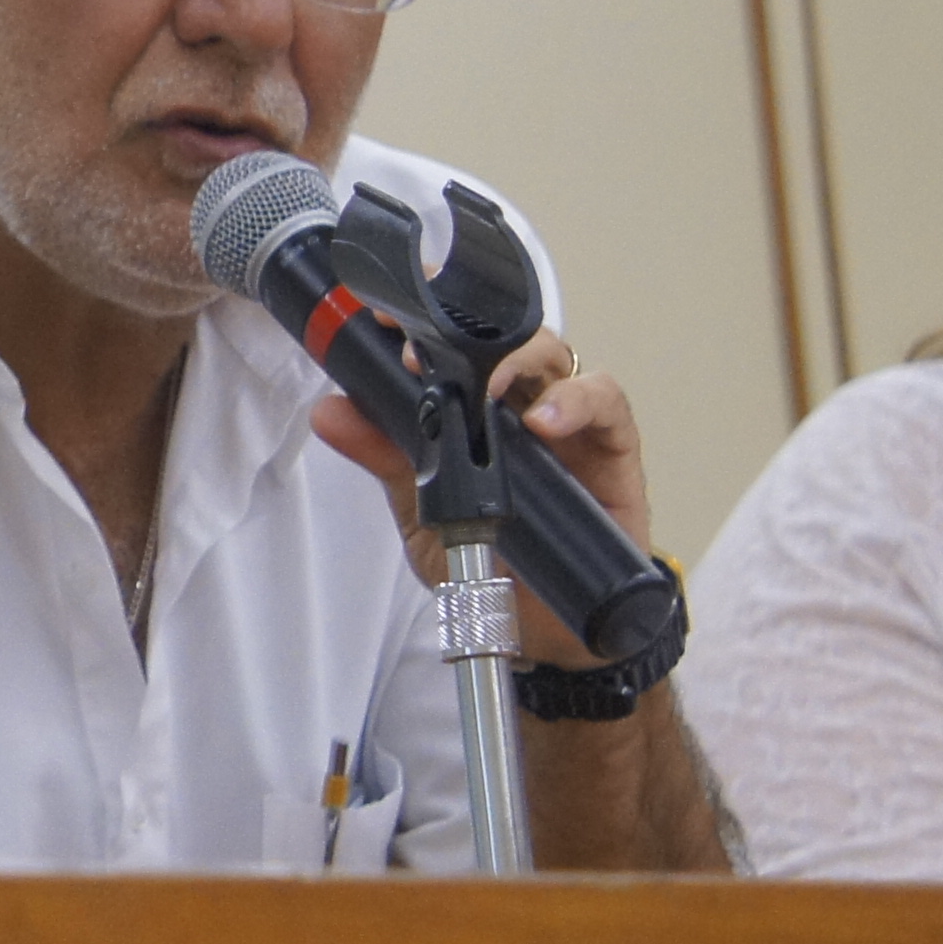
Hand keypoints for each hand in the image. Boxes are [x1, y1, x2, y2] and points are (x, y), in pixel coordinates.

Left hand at [304, 326, 656, 659]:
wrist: (544, 628)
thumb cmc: (492, 564)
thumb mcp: (423, 514)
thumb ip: (385, 458)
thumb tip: (330, 413)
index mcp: (474, 408)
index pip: (455, 340)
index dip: (425, 315)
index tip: (383, 317)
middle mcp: (521, 402)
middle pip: (502, 333)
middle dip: (462, 328)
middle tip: (419, 352)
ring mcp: (568, 420)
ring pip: (551, 353)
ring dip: (515, 357)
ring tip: (482, 387)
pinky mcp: (612, 446)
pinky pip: (605, 401)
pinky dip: (576, 402)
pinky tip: (545, 424)